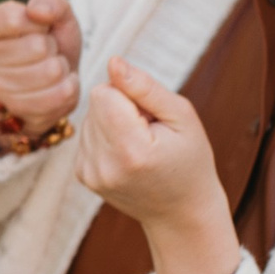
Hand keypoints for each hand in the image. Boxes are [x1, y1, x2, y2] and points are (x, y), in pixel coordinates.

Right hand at [0, 0, 81, 136]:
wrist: (54, 78)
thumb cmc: (50, 38)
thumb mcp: (54, 11)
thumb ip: (49, 0)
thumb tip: (38, 13)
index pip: (15, 19)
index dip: (40, 22)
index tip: (40, 28)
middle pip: (37, 47)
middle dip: (53, 47)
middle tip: (47, 51)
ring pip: (51, 72)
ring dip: (62, 68)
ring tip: (52, 67)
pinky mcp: (16, 109)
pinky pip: (59, 95)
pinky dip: (69, 88)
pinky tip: (60, 85)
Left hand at [76, 58, 238, 273]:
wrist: (181, 212)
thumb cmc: (189, 160)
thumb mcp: (181, 116)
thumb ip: (144, 87)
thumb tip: (113, 61)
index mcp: (131, 150)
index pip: (104, 92)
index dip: (130, 95)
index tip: (152, 117)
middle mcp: (104, 165)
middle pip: (95, 103)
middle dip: (121, 108)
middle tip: (150, 133)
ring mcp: (91, 174)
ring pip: (89, 117)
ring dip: (113, 123)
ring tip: (141, 145)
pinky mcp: (84, 177)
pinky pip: (87, 135)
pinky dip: (106, 138)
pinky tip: (128, 155)